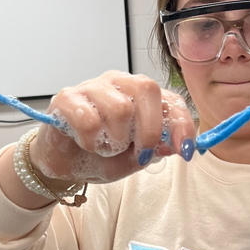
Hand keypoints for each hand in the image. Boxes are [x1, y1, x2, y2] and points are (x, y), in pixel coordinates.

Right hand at [29, 70, 195, 185]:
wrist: (63, 164)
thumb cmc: (100, 155)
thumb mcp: (135, 158)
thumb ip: (155, 150)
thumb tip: (174, 144)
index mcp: (141, 96)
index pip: (171, 99)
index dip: (182, 124)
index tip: (185, 150)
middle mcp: (119, 84)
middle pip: (147, 89)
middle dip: (150, 129)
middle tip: (139, 153)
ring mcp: (92, 87)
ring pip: (119, 107)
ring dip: (116, 140)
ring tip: (106, 149)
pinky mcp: (66, 98)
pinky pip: (89, 119)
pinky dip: (92, 141)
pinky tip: (86, 144)